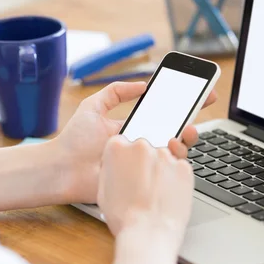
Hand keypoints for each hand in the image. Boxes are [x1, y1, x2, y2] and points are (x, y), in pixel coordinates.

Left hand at [54, 81, 216, 202]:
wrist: (62, 170)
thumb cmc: (74, 140)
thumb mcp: (93, 106)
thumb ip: (115, 92)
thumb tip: (144, 85)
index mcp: (133, 128)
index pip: (163, 114)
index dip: (181, 103)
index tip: (199, 91)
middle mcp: (141, 144)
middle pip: (174, 131)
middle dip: (191, 117)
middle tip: (201, 105)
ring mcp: (143, 162)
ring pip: (174, 151)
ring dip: (186, 138)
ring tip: (188, 129)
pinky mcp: (141, 178)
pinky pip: (163, 169)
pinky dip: (174, 159)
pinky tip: (175, 148)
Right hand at [97, 136, 193, 246]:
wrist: (149, 233)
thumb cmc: (124, 217)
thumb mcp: (103, 190)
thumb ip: (111, 170)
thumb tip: (117, 165)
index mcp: (117, 148)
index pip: (121, 143)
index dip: (124, 160)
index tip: (127, 170)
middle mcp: (141, 146)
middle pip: (143, 149)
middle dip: (143, 163)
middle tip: (141, 185)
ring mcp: (165, 155)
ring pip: (163, 158)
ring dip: (160, 170)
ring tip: (154, 194)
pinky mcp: (184, 167)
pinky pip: (179, 168)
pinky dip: (175, 178)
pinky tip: (167, 195)